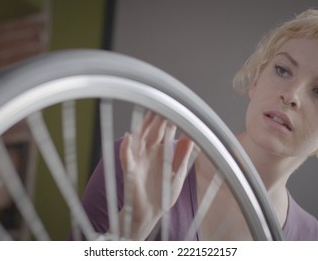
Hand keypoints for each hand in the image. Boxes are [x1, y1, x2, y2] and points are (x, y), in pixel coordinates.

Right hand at [118, 111, 193, 238]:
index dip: (170, 119)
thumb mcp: (177, 174)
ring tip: (147, 115)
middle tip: (163, 102)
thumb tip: (191, 137)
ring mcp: (139, 161)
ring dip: (142, 127)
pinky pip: (126, 158)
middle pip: (152, 131)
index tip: (176, 106)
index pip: (165, 131)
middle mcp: (149, 153)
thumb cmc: (162, 195)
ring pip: (139, 139)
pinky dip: (126, 148)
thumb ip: (183, 156)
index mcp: (161, 153)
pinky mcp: (130, 172)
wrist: (150, 214)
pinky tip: (128, 138)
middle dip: (157, 118)